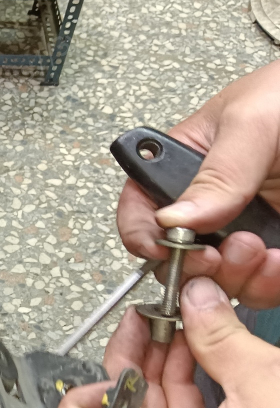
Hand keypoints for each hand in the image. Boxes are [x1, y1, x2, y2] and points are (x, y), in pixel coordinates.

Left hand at [47, 278, 279, 407]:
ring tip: (177, 326)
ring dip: (163, 375)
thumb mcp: (269, 388)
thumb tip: (198, 298)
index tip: (103, 372)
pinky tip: (200, 357)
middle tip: (147, 321)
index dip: (76, 405)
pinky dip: (189, 399)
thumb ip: (221, 337)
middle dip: (132, 366)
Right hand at [117, 60, 279, 307]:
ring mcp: (247, 228)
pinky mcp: (276, 246)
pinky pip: (262, 284)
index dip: (142, 235)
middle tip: (217, 255)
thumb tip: (172, 219)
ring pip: (220, 279)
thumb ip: (216, 174)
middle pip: (177, 256)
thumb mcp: (252, 123)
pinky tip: (277, 264)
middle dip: (194, 265)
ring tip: (258, 252)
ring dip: (235, 278)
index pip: (140, 209)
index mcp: (184, 168)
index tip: (163, 250)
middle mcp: (209, 204)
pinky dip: (267, 284)